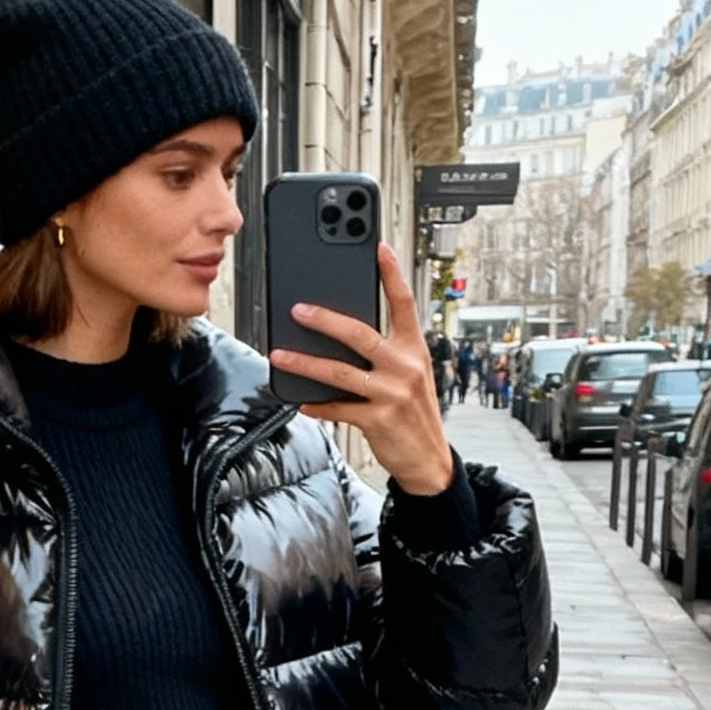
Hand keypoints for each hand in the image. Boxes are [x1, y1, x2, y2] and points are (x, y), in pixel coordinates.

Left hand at [270, 241, 454, 497]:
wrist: (429, 461)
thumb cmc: (414, 414)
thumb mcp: (411, 377)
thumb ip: (386, 354)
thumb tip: (343, 338)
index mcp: (414, 350)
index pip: (404, 304)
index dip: (392, 274)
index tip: (378, 248)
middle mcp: (405, 367)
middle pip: (360, 333)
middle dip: (325, 319)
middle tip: (298, 309)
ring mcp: (391, 394)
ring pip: (340, 372)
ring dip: (305, 363)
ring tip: (281, 354)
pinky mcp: (377, 420)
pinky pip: (338, 408)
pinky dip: (317, 405)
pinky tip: (300, 401)